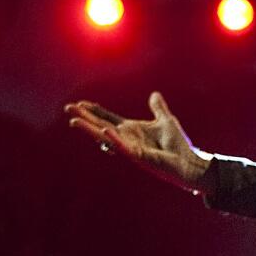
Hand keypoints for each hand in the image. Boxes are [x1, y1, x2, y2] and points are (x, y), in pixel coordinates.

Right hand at [64, 91, 211, 190]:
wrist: (188, 161)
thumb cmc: (177, 145)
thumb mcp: (166, 121)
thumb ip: (158, 108)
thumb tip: (154, 94)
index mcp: (131, 130)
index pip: (108, 118)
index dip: (94, 110)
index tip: (80, 103)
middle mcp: (126, 138)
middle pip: (100, 125)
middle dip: (84, 117)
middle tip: (67, 108)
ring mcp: (129, 148)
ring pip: (105, 137)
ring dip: (89, 129)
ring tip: (74, 121)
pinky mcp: (137, 156)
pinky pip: (122, 147)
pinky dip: (114, 139)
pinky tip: (104, 130)